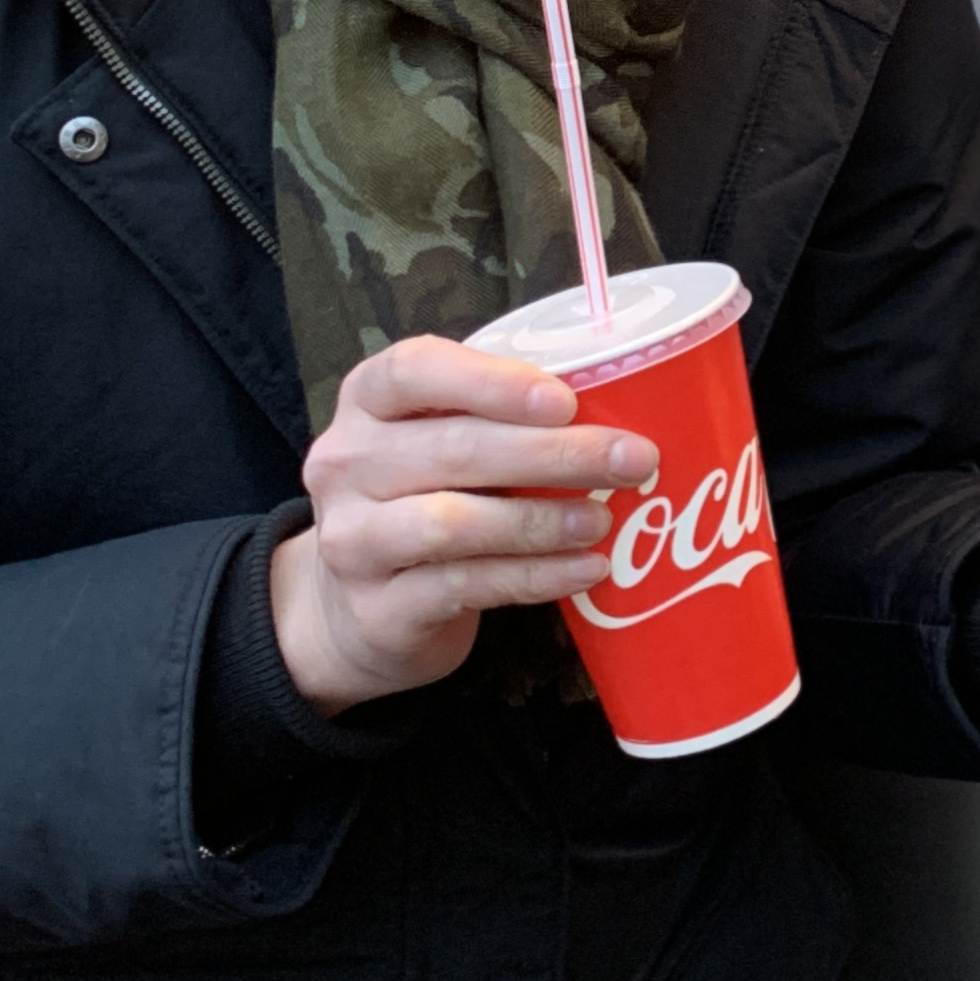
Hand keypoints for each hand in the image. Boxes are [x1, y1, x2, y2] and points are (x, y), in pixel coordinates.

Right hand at [269, 336, 659, 716]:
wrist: (359, 610)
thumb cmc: (426, 499)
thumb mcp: (444, 443)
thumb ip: (503, 421)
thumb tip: (618, 416)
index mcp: (367, 401)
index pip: (414, 370)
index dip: (492, 382)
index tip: (566, 399)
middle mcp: (346, 464)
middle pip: (454, 449)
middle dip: (555, 453)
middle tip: (633, 459)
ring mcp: (353, 539)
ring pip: (455, 523)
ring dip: (542, 520)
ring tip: (604, 520)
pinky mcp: (378, 608)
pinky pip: (465, 585)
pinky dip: (535, 576)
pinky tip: (587, 569)